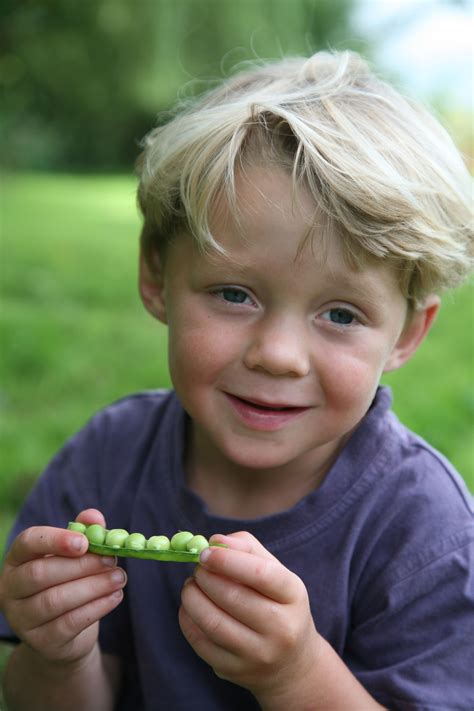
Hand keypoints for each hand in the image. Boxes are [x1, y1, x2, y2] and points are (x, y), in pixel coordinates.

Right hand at [0, 509, 126, 665]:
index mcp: (17, 559)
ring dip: (93, 586)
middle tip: (112, 559)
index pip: (27, 543)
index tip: (84, 542)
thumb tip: (94, 517)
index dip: (54, 540)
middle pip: (41, 573)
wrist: (65, 633)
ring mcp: (21, 618)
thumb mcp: (75, 554)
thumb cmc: (69, 581)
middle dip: (81, 565)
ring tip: (120, 577)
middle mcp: (11, 588)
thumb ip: (84, 531)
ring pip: (55, 600)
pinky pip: (68, 623)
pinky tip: (116, 596)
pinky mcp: (40, 642)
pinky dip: (96, 608)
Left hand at [179, 531, 320, 704]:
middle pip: (232, 597)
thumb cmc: (278, 604)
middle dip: (205, 577)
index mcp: (293, 595)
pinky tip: (190, 607)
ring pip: (212, 622)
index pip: (261, 574)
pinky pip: (200, 643)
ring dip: (191, 597)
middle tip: (197, 568)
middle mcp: (281, 628)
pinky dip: (187, 619)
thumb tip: (215, 541)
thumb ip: (246, 548)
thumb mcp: (275, 572)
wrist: (291, 663)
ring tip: (191, 586)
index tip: (205, 552)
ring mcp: (258, 654)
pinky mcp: (235, 671)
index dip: (228, 560)